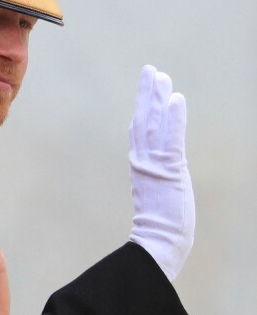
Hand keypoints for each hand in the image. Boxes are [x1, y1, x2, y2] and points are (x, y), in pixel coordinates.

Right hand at [128, 65, 194, 280]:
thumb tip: (158, 177)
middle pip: (142, 120)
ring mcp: (154, 164)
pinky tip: (176, 98)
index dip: (141, 108)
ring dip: (156, 98)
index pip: (138, 131)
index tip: (144, 89)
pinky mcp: (169, 171)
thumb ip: (155, 182)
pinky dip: (174, 118)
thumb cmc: (159, 229)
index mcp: (140, 166)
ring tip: (160, 75)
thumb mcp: (156, 199)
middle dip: (146, 93)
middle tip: (150, 69)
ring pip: (153, 124)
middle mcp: (143, 161)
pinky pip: (172, 139)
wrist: (156, 244)